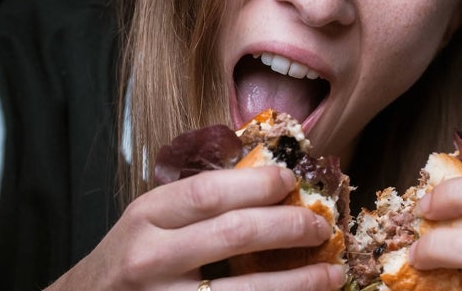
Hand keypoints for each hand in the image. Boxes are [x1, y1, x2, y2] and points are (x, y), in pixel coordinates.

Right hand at [45, 166, 345, 290]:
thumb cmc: (129, 256)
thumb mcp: (150, 219)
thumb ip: (196, 204)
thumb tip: (268, 186)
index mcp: (148, 215)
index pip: (211, 191)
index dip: (259, 184)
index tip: (291, 182)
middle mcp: (153, 257)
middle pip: (235, 233)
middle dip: (290, 227)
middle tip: (320, 226)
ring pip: (246, 290)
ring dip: (299, 281)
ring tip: (331, 273)